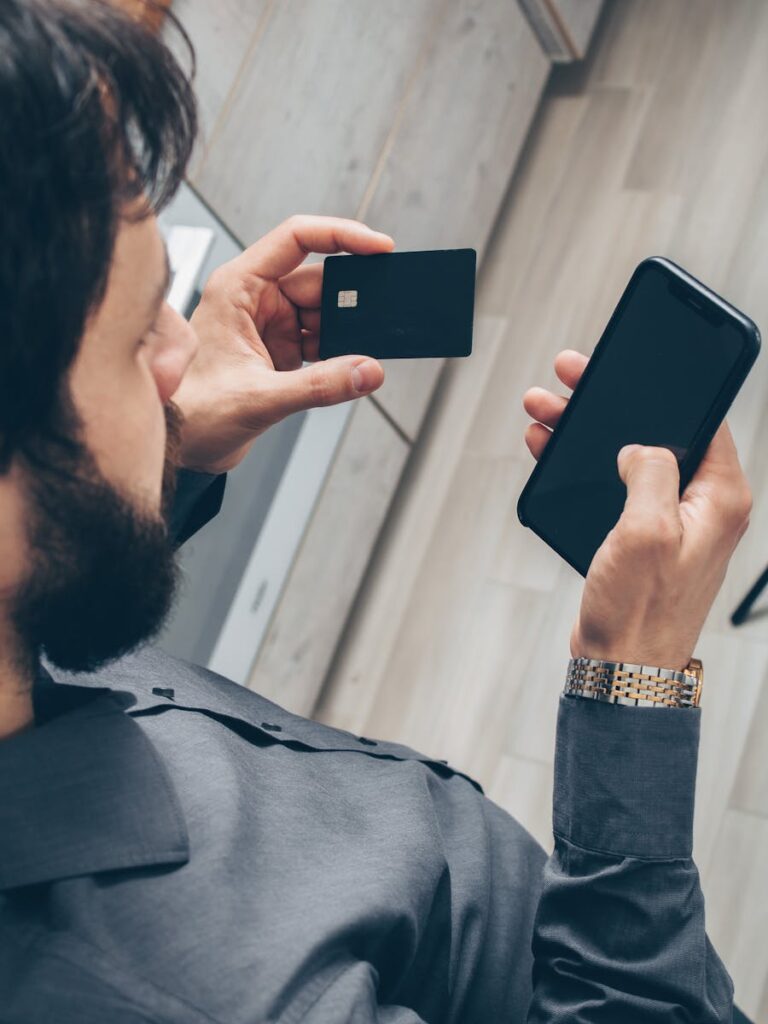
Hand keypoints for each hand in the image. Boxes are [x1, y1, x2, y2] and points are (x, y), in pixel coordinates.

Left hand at [173, 214, 394, 473]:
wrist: (178, 446)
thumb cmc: (192, 412)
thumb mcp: (260, 398)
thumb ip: (320, 385)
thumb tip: (369, 371)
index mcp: (238, 287)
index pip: (297, 238)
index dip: (342, 235)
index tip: (380, 247)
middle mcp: (254, 300)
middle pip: (318, 281)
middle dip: (351, 300)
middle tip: (379, 318)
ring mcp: (268, 326)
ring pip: (324, 314)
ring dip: (346, 333)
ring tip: (360, 354)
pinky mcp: (279, 351)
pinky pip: (321, 342)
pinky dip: (339, 354)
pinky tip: (349, 368)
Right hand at [523, 350, 752, 669]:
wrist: (621, 669)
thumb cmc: (640, 612)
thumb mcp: (647, 530)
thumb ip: (649, 471)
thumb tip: (638, 446)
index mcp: (720, 498)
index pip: (703, 420)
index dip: (664, 388)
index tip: (629, 365)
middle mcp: (702, 507)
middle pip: (657, 434)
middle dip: (610, 406)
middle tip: (570, 379)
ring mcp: (671, 523)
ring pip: (628, 458)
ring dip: (587, 434)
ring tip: (544, 413)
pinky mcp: (642, 538)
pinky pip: (614, 487)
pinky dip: (583, 467)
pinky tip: (551, 451)